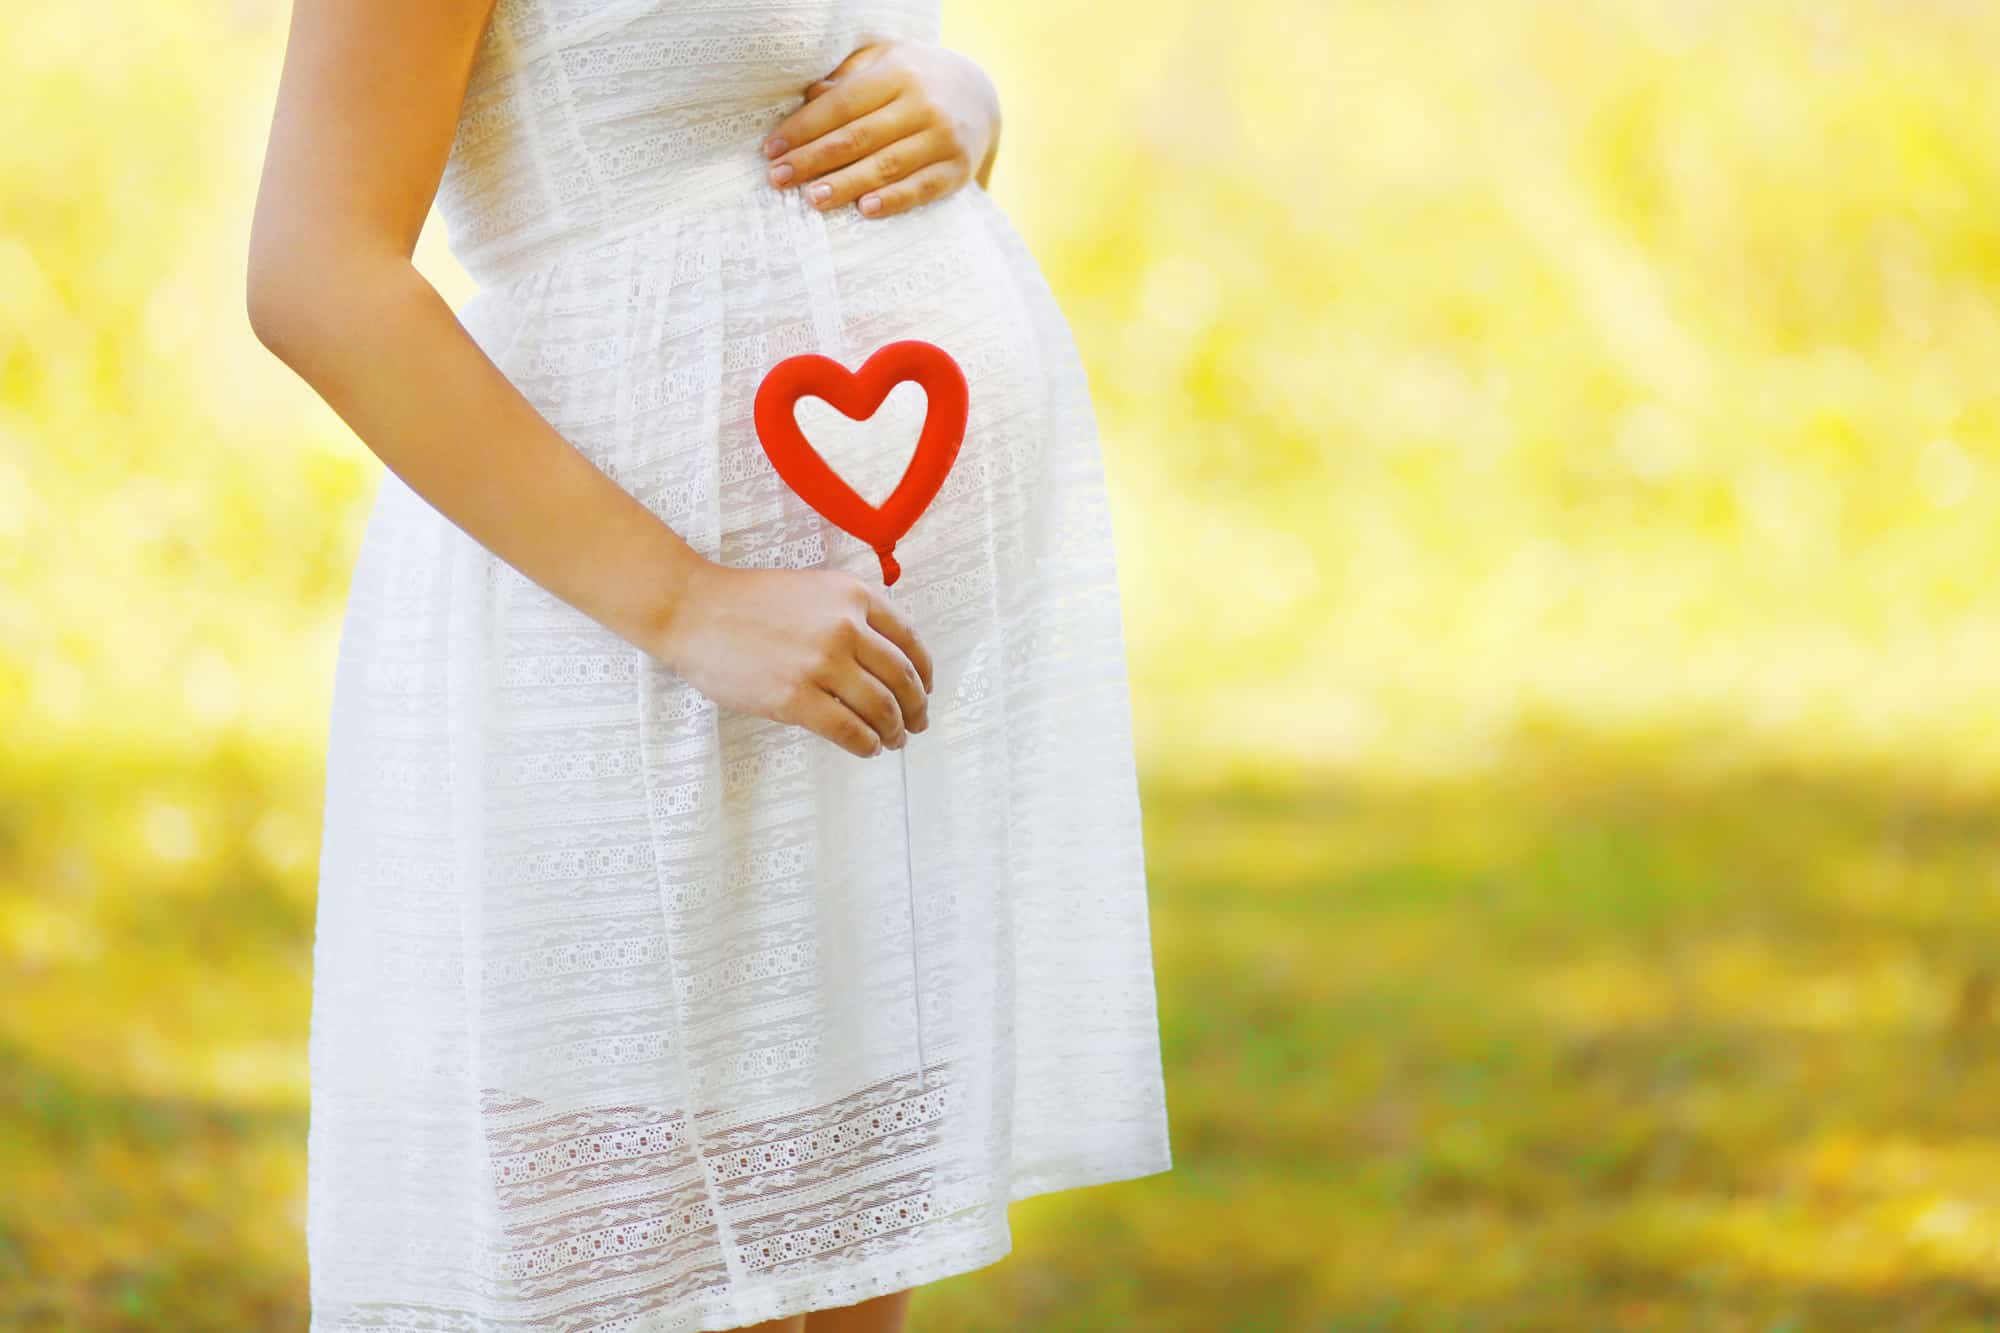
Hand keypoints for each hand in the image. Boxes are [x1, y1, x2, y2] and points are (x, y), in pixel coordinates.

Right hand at [652, 560, 932, 757]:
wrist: (695, 611)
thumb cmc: (749, 602)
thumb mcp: (813, 589)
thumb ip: (851, 615)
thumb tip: (886, 660)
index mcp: (854, 596)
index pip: (910, 640)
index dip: (925, 672)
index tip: (925, 690)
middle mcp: (845, 628)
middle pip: (902, 678)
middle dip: (916, 707)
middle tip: (916, 723)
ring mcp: (821, 664)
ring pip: (881, 708)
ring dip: (895, 730)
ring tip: (894, 740)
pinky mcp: (795, 698)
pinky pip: (849, 730)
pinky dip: (866, 744)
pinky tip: (868, 748)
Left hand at [761, 38, 1000, 219]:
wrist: (981, 93)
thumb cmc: (915, 78)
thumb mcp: (883, 62)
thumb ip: (848, 77)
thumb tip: (808, 100)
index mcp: (897, 74)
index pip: (841, 104)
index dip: (803, 128)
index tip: (771, 150)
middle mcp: (922, 104)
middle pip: (858, 137)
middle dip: (813, 160)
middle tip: (779, 179)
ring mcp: (943, 138)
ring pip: (887, 165)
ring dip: (846, 184)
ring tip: (812, 199)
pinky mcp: (958, 169)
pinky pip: (921, 188)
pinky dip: (893, 200)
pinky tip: (865, 210)